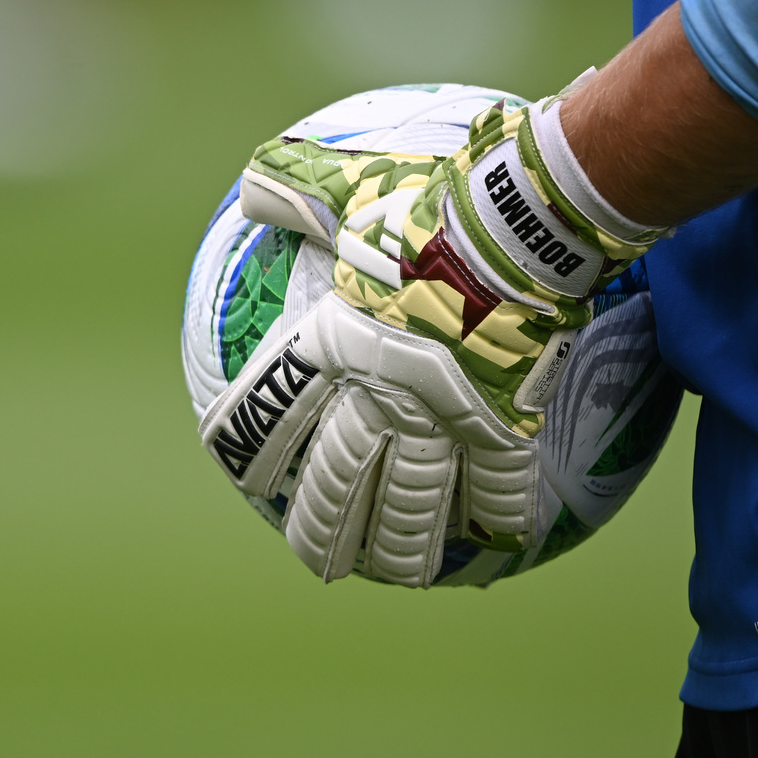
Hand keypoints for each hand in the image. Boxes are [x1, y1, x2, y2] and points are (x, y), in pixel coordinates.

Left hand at [199, 85, 667, 585]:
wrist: (514, 225)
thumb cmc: (426, 204)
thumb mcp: (346, 185)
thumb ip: (293, 188)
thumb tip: (249, 186)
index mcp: (331, 348)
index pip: (271, 413)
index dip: (251, 448)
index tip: (244, 476)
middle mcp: (378, 399)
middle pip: (338, 485)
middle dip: (322, 528)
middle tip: (316, 556)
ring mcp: (440, 420)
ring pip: (413, 506)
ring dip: (400, 546)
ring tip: (394, 571)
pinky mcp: (503, 423)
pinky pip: (499, 484)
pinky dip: (498, 517)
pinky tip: (501, 542)